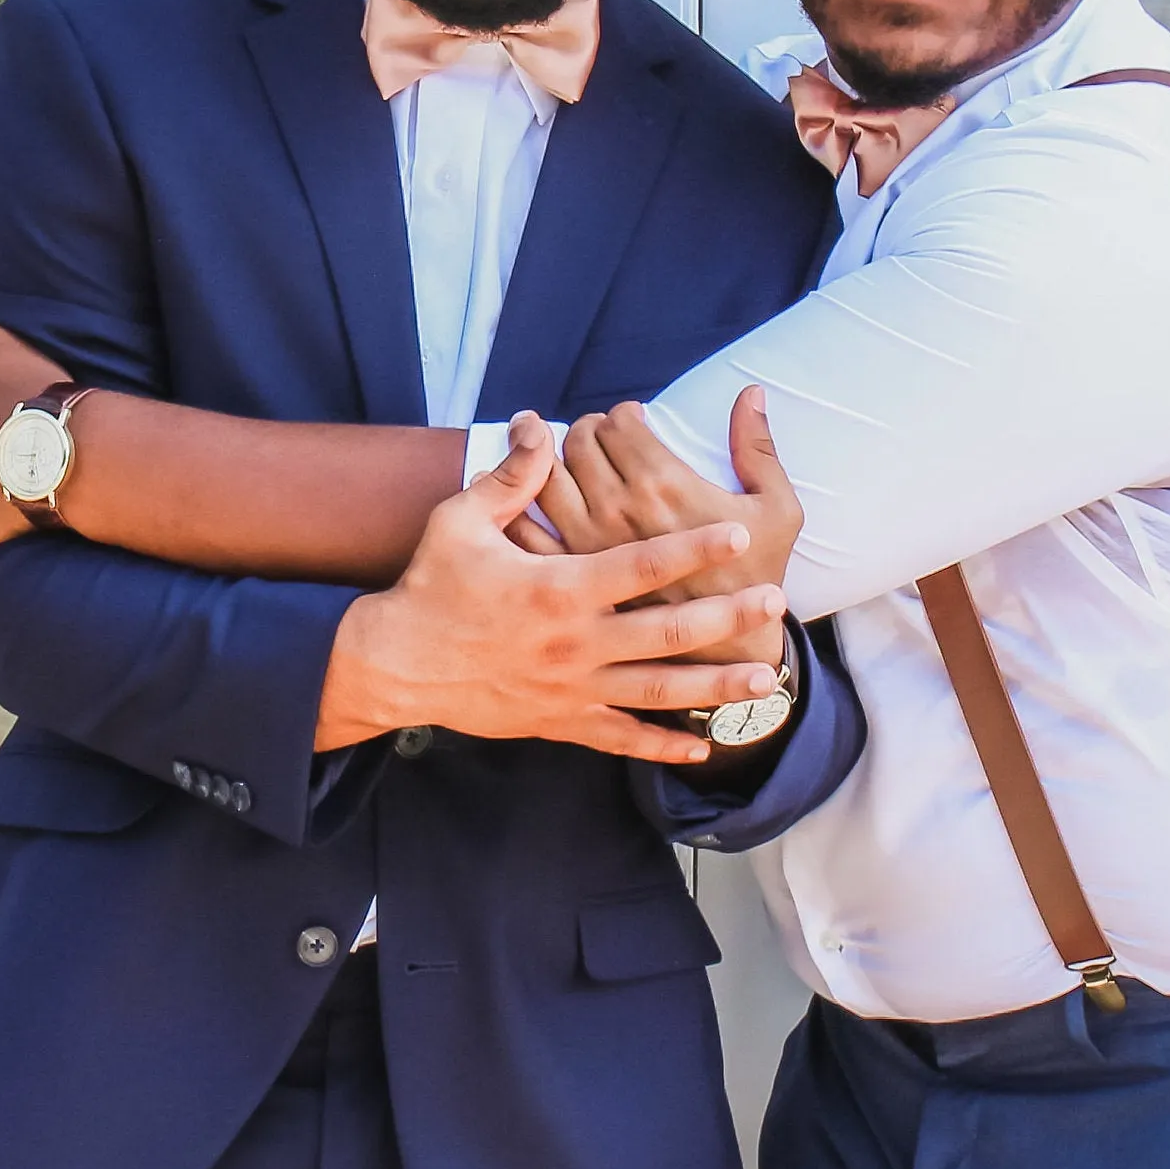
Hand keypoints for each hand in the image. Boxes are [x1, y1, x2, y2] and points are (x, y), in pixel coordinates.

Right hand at [316, 416, 794, 765]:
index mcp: (557, 589)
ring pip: (656, 691)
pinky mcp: (559, 722)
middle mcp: (573, 643)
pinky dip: (663, 744)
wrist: (395, 665)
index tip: (736, 532)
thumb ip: (510, 477)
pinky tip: (702, 743)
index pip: (640, 565)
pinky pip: (621, 739)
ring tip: (763, 676)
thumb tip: (540, 424)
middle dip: (725, 619)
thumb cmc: (431, 587)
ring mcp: (570, 689)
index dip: (694, 547)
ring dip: (713, 684)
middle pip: (666, 633)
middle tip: (774, 603)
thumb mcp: (460, 521)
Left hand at [516, 387, 801, 668]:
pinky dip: (527, 505)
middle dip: (591, 431)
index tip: (635, 424)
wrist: (727, 654)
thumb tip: (751, 392)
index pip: (618, 424)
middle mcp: (615, 510)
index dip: (624, 415)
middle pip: (579, 442)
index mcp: (662, 486)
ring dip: (556, 460)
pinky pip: (527, 525)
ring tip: (576, 465)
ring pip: (547, 477)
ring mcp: (585, 544)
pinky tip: (541, 502)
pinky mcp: (565, 577)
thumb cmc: (755, 577)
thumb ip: (759, 446)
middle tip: (605, 440)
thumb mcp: (777, 510)